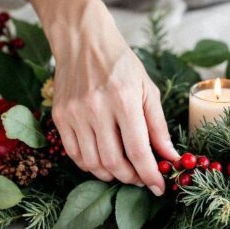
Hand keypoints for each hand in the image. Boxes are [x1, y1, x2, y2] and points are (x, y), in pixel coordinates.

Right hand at [50, 7, 177, 194]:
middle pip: (113, 162)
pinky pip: (74, 154)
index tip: (159, 187)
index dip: (150, 174)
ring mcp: (74, 114)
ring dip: (111, 175)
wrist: (83, 41)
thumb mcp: (147, 90)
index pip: (137, 150)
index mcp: (123, 100)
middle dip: (131, 178)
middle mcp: (96, 109)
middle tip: (142, 179)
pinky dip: (90, 166)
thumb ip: (158, 127)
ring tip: (124, 172)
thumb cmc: (121, 64)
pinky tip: (103, 162)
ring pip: (93, 163)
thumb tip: (170, 157)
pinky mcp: (59, 117)